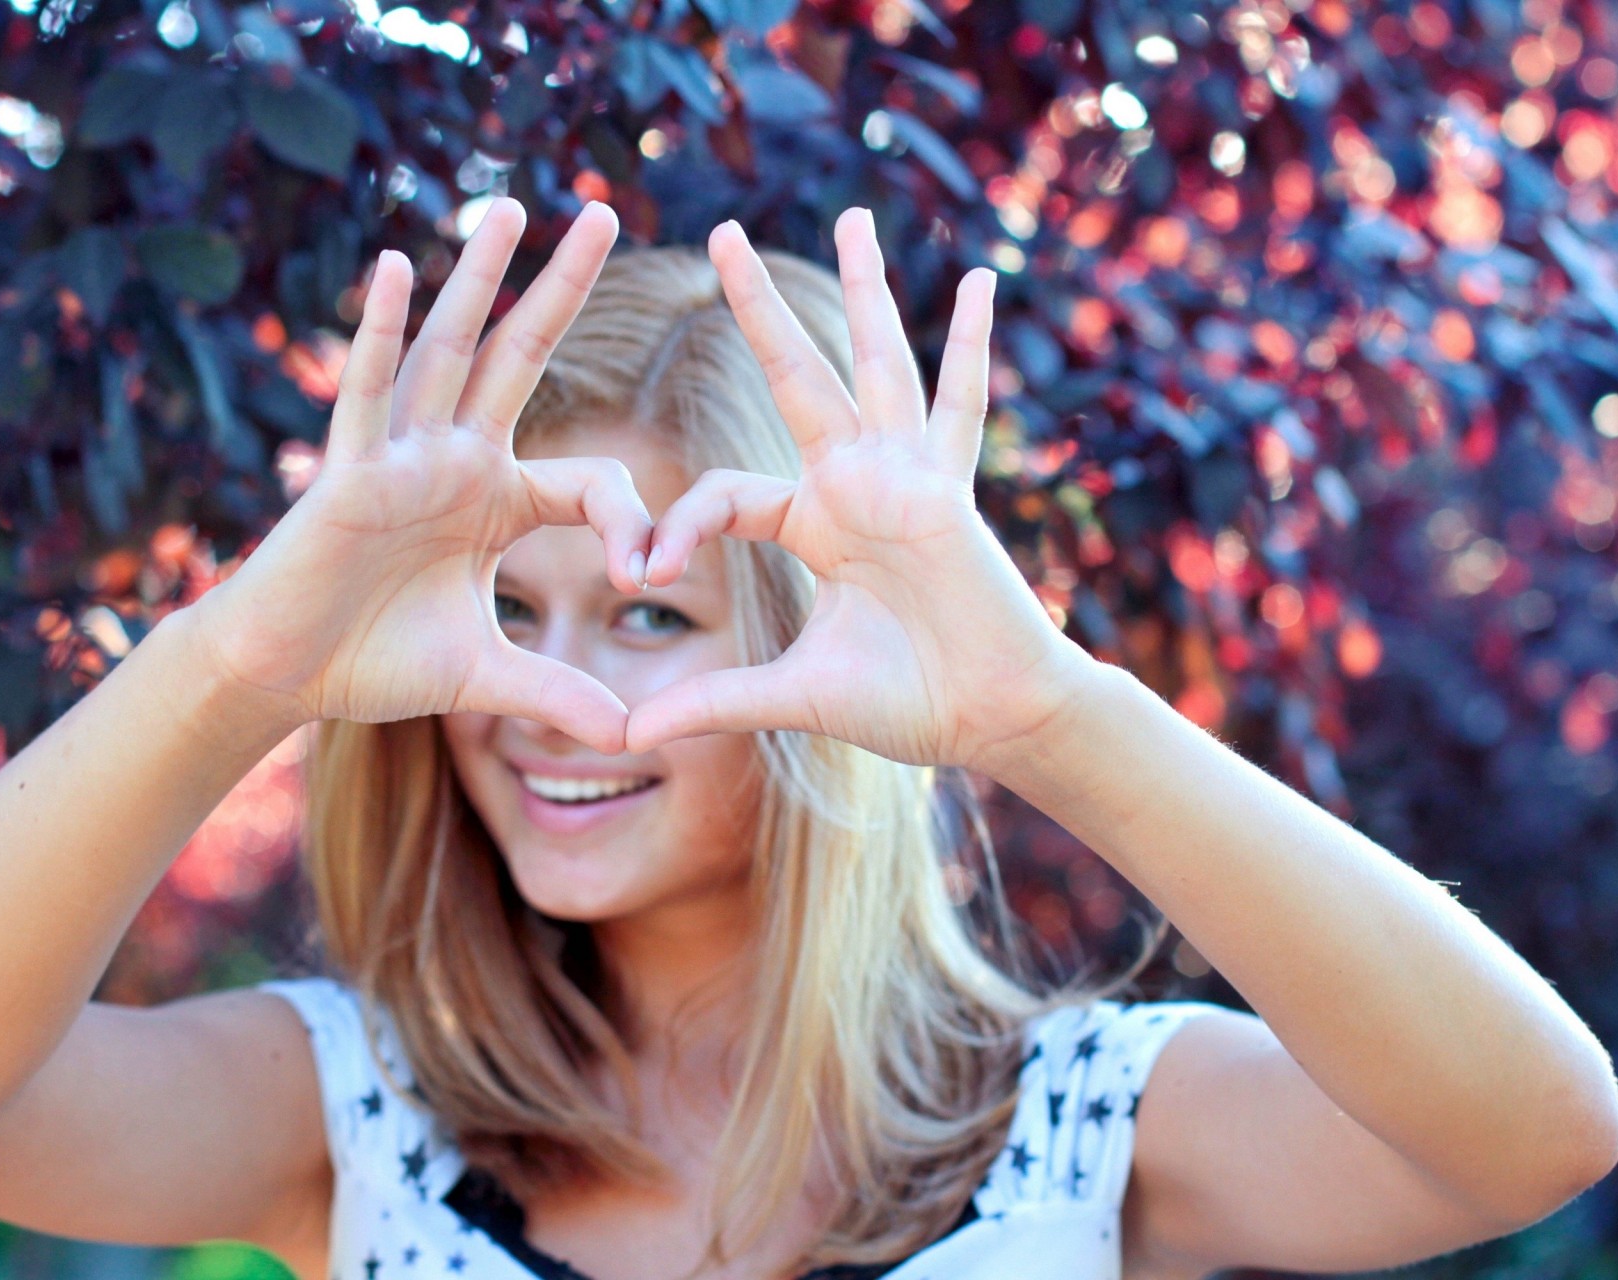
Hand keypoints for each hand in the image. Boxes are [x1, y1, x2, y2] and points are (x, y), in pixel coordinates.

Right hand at [187, 198, 651, 754]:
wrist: (285, 676)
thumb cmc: (374, 662)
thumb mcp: (485, 676)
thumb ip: (557, 692)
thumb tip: (635, 737)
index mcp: (496, 501)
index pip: (586, 481)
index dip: (630, 522)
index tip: (649, 575)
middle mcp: (454, 461)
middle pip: (517, 357)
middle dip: (559, 288)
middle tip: (600, 208)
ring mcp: (401, 457)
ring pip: (446, 353)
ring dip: (476, 281)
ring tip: (508, 209)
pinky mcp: (347, 472)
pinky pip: (368, 394)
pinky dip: (380, 334)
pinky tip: (394, 267)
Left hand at [624, 209, 1098, 767]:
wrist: (993, 719)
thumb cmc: (908, 702)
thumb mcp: (791, 695)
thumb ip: (712, 701)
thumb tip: (624, 736)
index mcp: (814, 522)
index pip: (727, 492)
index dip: (678, 525)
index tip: (645, 570)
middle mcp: (855, 482)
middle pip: (796, 374)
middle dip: (756, 307)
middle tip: (720, 232)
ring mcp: (906, 476)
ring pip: (876, 362)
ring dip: (862, 288)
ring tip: (849, 212)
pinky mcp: (946, 489)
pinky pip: (960, 406)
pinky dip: (971, 346)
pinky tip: (980, 282)